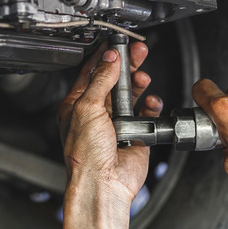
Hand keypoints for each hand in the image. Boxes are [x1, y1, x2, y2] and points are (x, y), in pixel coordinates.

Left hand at [58, 41, 162, 211]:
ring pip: (130, 95)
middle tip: (138, 52)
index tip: (115, 43)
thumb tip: (109, 59)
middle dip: (126, 65)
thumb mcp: (87, 108)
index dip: (104, 56)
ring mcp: (116, 124)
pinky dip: (150, 105)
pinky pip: (146, 114)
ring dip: (138, 84)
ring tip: (143, 76)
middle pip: (113, 80)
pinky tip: (151, 101)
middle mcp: (96, 114)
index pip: (90, 73)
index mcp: (77, 106)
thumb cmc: (86, 156)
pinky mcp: (135, 134)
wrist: (103, 184)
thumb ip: (100, 80)